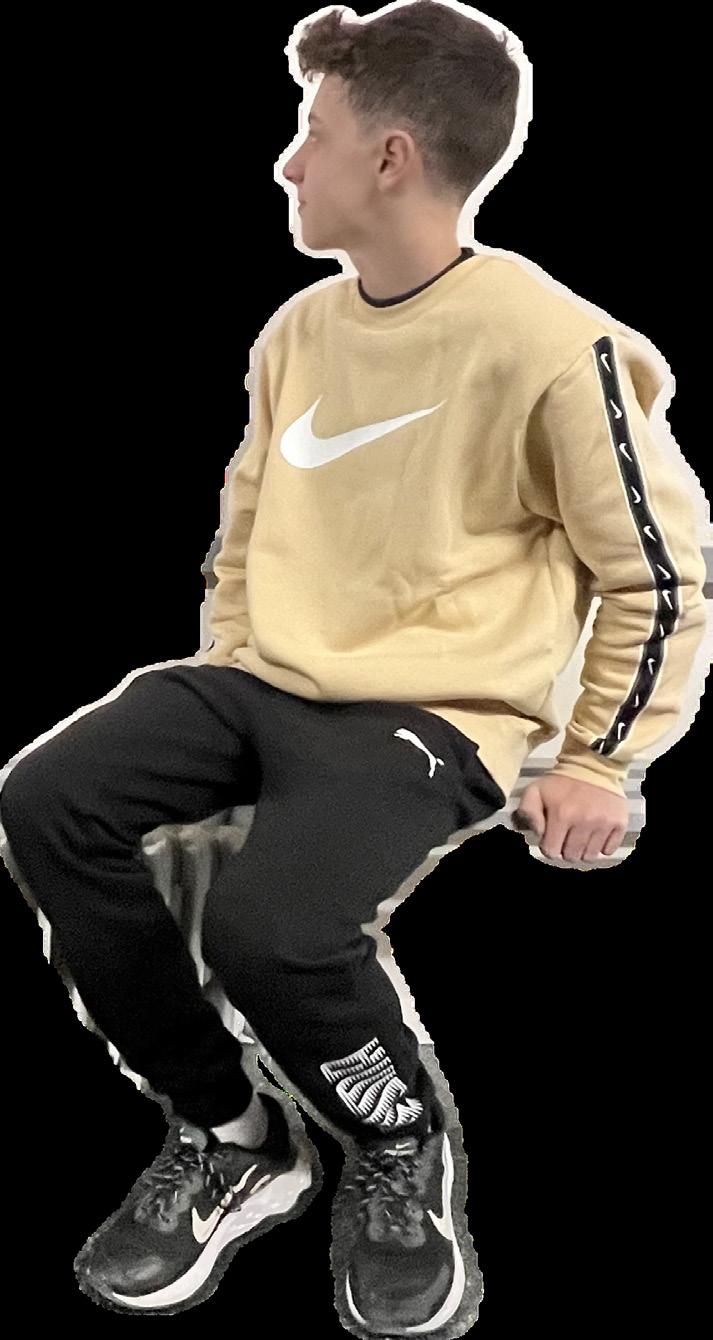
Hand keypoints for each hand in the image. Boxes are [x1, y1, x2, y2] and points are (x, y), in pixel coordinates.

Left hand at [513, 773, 627, 861]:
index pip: (551, 851)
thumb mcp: (535, 790)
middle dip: (566, 849)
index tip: (552, 837)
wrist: (593, 765)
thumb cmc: (561, 782)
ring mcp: (603, 823)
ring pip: (590, 856)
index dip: (549, 847)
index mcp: (561, 814)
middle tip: (567, 835)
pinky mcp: (619, 823)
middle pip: (571, 856)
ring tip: (580, 835)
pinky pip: (609, 850)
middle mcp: (584, 821)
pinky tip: (596, 834)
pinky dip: (602, 846)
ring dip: (583, 849)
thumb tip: (538, 833)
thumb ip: (528, 812)